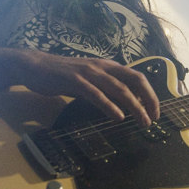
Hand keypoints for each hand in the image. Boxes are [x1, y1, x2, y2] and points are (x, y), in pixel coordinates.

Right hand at [17, 49, 159, 125]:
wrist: (33, 66)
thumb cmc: (60, 75)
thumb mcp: (88, 79)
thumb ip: (104, 88)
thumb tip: (122, 102)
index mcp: (107, 66)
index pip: (136, 76)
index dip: (149, 93)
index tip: (155, 110)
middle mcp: (102, 66)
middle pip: (134, 80)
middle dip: (148, 99)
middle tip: (154, 118)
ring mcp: (88, 72)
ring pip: (119, 88)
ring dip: (134, 106)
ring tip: (142, 122)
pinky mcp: (75, 80)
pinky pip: (96, 94)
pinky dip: (109, 106)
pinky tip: (118, 117)